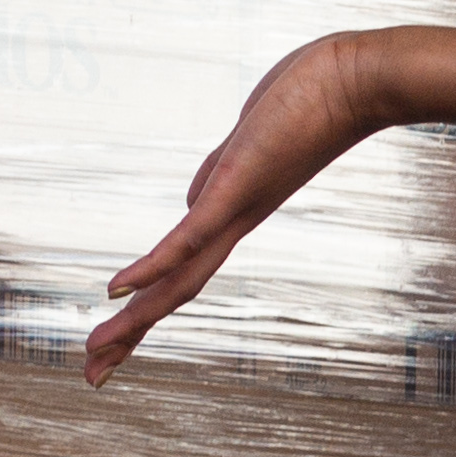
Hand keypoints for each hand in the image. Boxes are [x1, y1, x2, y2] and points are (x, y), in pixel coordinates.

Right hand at [87, 31, 387, 382]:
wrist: (362, 81)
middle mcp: (237, 223)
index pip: (184, 271)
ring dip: (135, 318)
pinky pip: (190, 234)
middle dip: (133, 334)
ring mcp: (238, 208)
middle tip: (93, 375)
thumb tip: (188, 202)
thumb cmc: (309, 103)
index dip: (147, 306)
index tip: (114, 341)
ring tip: (97, 349)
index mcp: (235, 215)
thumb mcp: (247, 149)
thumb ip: (214, 178)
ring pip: (179, 276)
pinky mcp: (238, 187)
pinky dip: (153, 265)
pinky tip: (117, 290)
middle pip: (177, 291)